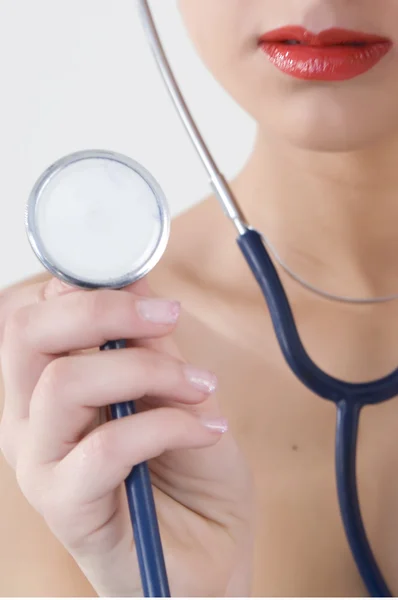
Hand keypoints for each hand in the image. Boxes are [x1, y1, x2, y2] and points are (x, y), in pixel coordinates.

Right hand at [0, 277, 251, 596]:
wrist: (208, 555)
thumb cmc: (190, 474)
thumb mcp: (178, 391)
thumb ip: (150, 343)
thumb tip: (133, 280)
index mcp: (51, 385)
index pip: (37, 314)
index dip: (85, 286)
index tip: (146, 289)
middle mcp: (32, 419)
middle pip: (28, 334)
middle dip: (102, 310)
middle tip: (166, 316)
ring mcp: (42, 464)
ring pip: (63, 383)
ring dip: (146, 370)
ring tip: (199, 387)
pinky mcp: (66, 507)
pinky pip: (107, 447)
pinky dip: (167, 426)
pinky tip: (207, 431)